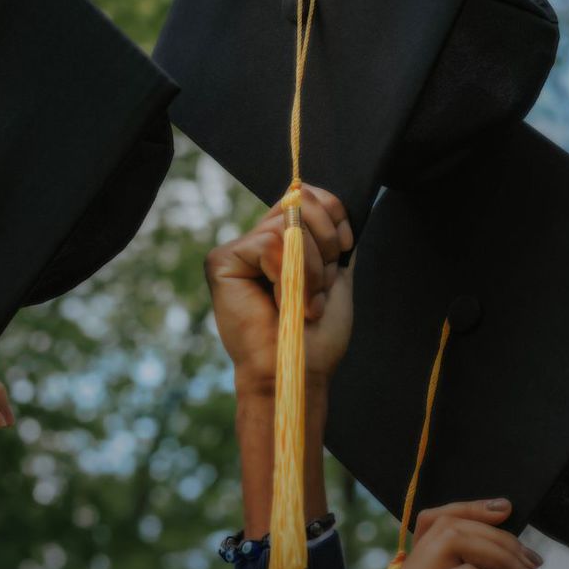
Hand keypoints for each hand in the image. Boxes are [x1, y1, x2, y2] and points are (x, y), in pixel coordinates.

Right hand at [205, 183, 354, 395]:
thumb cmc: (314, 338)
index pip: (306, 196)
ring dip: (311, 268)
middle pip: (299, 200)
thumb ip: (328, 240)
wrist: (296, 372)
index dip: (333, 213)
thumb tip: (325, 201)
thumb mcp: (331, 277)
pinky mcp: (222, 260)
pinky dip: (289, 276)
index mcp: (283, 244)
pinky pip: (269, 244)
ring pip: (288, 226)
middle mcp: (258, 241)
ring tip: (306, 304)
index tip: (346, 247)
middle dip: (325, 242)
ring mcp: (239, 250)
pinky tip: (284, 305)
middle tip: (323, 285)